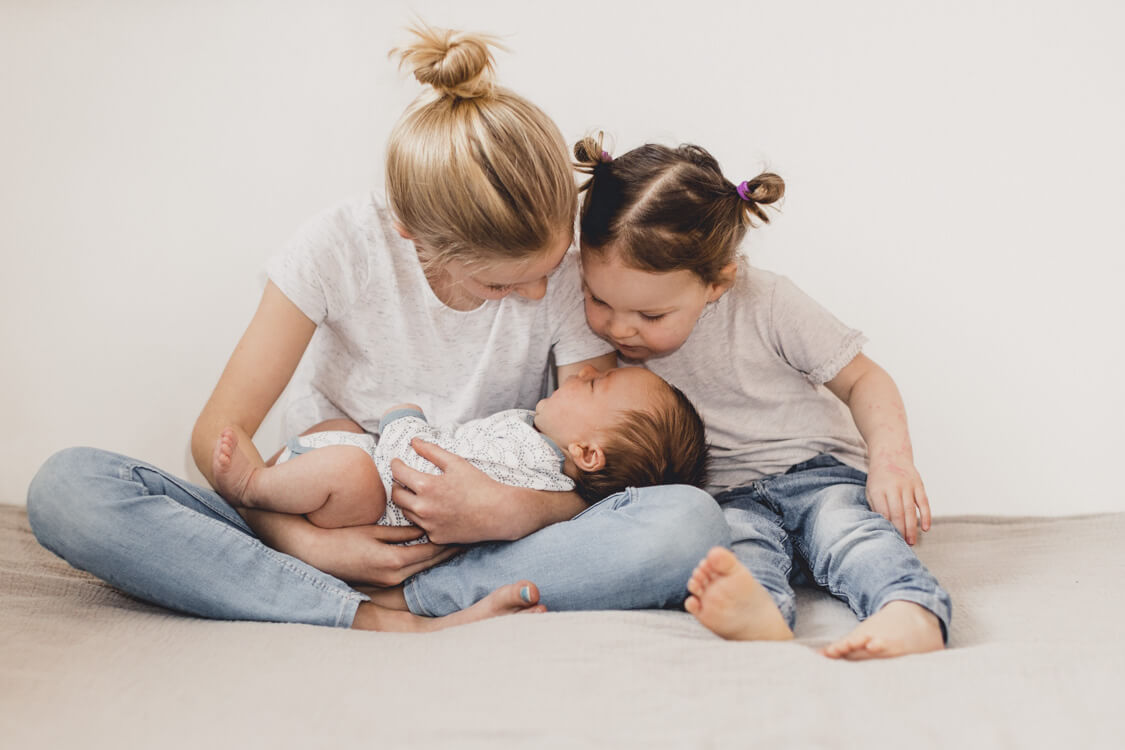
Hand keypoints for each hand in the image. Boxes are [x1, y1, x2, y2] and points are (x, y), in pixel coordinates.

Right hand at [305, 522, 458, 585]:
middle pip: (429, 563)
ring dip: (437, 558)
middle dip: (448, 552)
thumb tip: (424, 528)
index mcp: (393, 561)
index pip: (429, 551)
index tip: (461, 532)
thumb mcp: (374, 531)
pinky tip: (430, 554)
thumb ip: (401, 533)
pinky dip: (422, 562)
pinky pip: (409, 572)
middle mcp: (394, 575)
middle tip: (465, 539)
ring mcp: (388, 582)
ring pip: (421, 569)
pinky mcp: (383, 582)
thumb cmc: (342, 538)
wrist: (317, 555)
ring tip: (453, 546)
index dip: (447, 542)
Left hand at [390, 438, 514, 543]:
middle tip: (404, 480)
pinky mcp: (436, 538)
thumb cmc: (479, 485)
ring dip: (408, 502)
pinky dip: (424, 518)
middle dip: (397, 485)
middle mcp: (423, 508)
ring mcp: (429, 525)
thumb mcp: (456, 463)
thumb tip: (414, 442)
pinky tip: (434, 511)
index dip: (395, 465)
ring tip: (417, 495)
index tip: (397, 462)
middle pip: (396, 496)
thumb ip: (432, 451)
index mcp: (426, 486)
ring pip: (407, 513)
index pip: (398, 473)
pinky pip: (422, 526)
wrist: (498, 513)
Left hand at [865, 455, 931, 544]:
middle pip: (898, 513)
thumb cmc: (879, 479)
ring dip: (912, 527)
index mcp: (878, 490)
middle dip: (900, 531)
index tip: (888, 540)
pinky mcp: (918, 484)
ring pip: (911, 510)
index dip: (887, 527)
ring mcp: (907, 485)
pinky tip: (926, 528)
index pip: (883, 512)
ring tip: (911, 542)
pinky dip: (926, 516)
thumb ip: (875, 507)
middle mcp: (893, 487)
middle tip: (902, 545)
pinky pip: (924, 502)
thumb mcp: (871, 490)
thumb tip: (881, 527)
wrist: (890, 454)